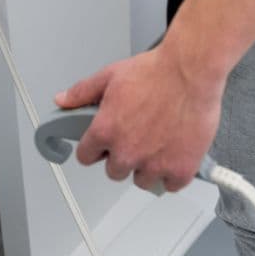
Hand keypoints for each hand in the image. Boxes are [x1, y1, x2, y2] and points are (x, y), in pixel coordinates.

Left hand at [55, 44, 222, 192]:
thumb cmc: (156, 70)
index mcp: (105, 132)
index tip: (104, 144)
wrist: (191, 71)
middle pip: (114, 171)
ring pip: (142, 180)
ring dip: (147, 167)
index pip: (86, 157)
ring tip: (158, 143)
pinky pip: (170, 184)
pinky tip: (175, 153)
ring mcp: (154, 164)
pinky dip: (173, 173)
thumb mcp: (111, 75)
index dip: (95, 148)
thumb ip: (83, 92)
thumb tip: (62, 100)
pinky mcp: (180, 169)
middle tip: (137, 137)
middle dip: (123, 156)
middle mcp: (127, 153)